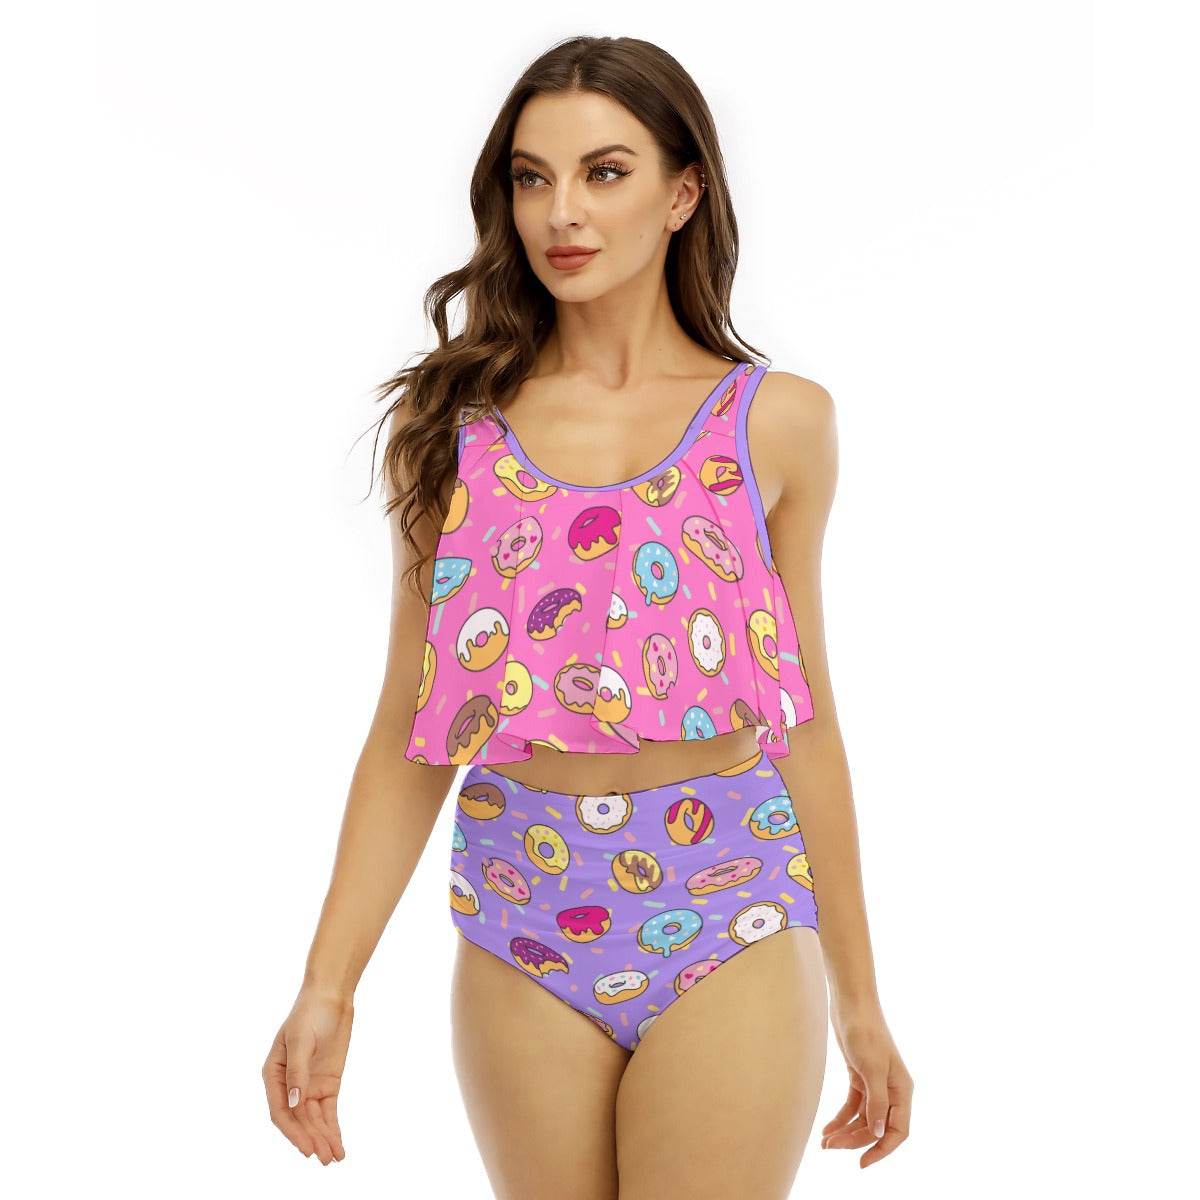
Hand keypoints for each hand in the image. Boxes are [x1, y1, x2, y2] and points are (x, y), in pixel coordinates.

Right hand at [262, 985, 354, 1163]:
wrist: (331, 996)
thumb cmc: (309, 1013)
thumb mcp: (300, 1040)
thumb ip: (297, 1072)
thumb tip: (295, 1103)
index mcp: (273, 1074)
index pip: (280, 1111)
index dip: (293, 1131)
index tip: (308, 1147)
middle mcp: (289, 1085)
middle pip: (299, 1119)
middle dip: (311, 1139)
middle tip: (324, 1157)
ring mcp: (308, 1086)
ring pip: (314, 1120)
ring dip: (323, 1139)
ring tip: (333, 1158)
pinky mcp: (327, 1084)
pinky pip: (328, 1112)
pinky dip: (332, 1129)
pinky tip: (338, 1146)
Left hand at [820, 1006, 912, 1166]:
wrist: (851, 1003)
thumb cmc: (865, 1031)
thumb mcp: (871, 1068)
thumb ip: (877, 1102)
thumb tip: (878, 1133)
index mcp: (902, 1090)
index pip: (898, 1130)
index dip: (882, 1149)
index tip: (862, 1163)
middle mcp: (891, 1090)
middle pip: (876, 1127)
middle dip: (855, 1140)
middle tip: (830, 1148)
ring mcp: (875, 1084)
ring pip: (863, 1119)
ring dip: (846, 1132)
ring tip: (825, 1142)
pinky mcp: (859, 1077)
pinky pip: (853, 1106)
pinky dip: (841, 1118)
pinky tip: (827, 1128)